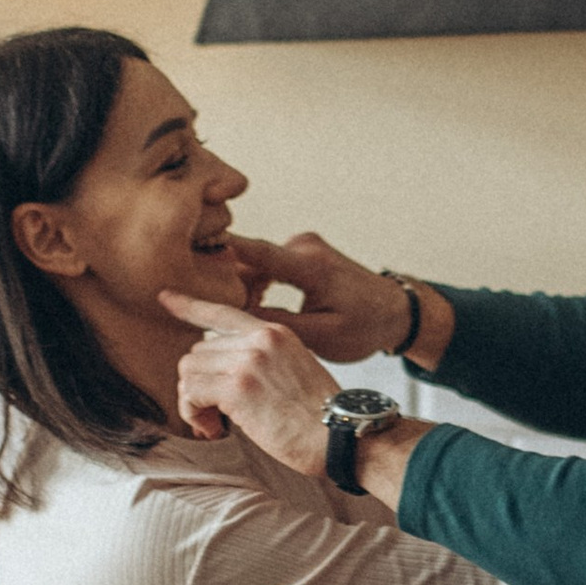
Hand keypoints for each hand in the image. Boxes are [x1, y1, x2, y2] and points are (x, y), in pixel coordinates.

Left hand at [164, 293, 340, 471]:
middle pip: (198, 352)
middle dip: (198, 387)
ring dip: (194, 403)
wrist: (345, 436)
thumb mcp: (295, 374)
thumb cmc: (322, 419)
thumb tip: (220, 375)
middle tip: (215, 418)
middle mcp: (261, 339)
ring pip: (189, 372)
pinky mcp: (238, 387)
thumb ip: (262, 362)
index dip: (190, 306)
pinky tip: (214, 430)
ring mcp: (249, 361)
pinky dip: (194, 414)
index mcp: (275, 333)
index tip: (166, 298)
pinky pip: (191, 393)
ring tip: (215, 426)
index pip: (223, 312)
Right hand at [222, 230, 421, 366]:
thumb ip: (282, 327)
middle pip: (250, 259)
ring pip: (256, 263)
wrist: (395, 310)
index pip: (257, 253)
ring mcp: (303, 246)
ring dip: (241, 288)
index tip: (190, 255)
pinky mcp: (303, 252)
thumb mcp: (324, 338)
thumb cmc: (365, 328)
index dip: (222, 254)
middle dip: (228, 286)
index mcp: (312, 268)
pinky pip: (267, 264)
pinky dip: (256, 284)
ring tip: (233, 320)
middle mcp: (304, 248)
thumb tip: (240, 321)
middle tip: (206, 316)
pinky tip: (253, 308)